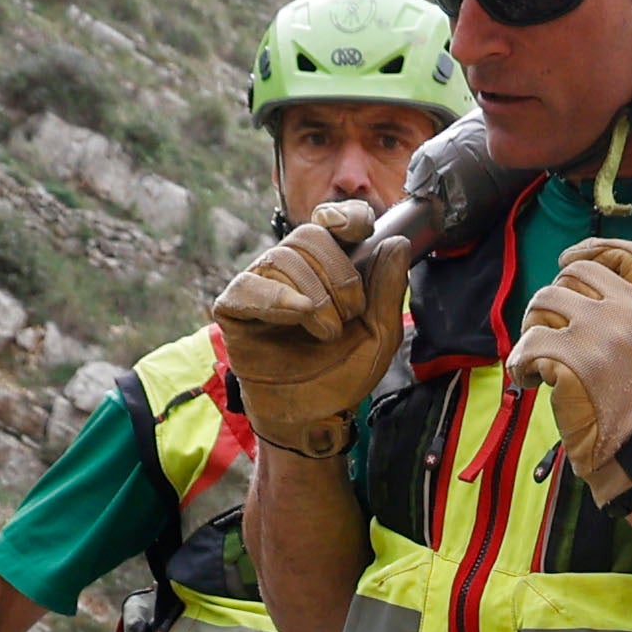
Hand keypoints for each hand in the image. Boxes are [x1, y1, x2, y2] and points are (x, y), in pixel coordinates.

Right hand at [210, 198, 407, 435]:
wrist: (313, 415)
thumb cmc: (342, 372)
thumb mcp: (380, 334)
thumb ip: (388, 289)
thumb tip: (397, 243)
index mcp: (327, 265)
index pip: (331, 218)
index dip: (345, 217)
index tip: (359, 231)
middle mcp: (291, 267)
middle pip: (309, 235)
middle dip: (339, 275)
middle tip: (349, 315)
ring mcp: (260, 284)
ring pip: (283, 258)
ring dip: (315, 297)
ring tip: (327, 333)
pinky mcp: (234, 308)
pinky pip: (249, 286)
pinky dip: (278, 299)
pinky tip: (299, 314)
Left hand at [513, 236, 631, 487]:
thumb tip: (578, 272)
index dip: (595, 247)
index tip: (568, 259)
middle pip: (576, 273)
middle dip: (555, 299)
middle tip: (552, 331)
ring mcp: (604, 333)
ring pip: (545, 300)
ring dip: (533, 327)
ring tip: (541, 356)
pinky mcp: (573, 357)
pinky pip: (529, 341)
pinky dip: (521, 363)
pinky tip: (532, 380)